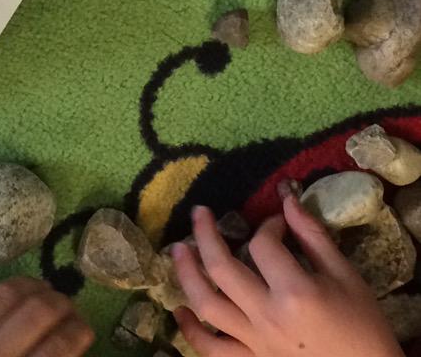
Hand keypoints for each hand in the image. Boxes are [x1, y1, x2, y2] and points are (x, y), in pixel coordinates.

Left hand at [172, 195, 401, 356]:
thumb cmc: (362, 325)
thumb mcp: (345, 275)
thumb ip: (313, 235)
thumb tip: (286, 198)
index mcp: (295, 292)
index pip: (263, 244)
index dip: (268, 225)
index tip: (278, 222)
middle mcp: (267, 316)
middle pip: (220, 268)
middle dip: (205, 233)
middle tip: (199, 213)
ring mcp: (255, 343)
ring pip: (206, 305)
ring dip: (186, 274)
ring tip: (177, 249)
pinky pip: (211, 349)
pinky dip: (190, 330)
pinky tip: (179, 310)